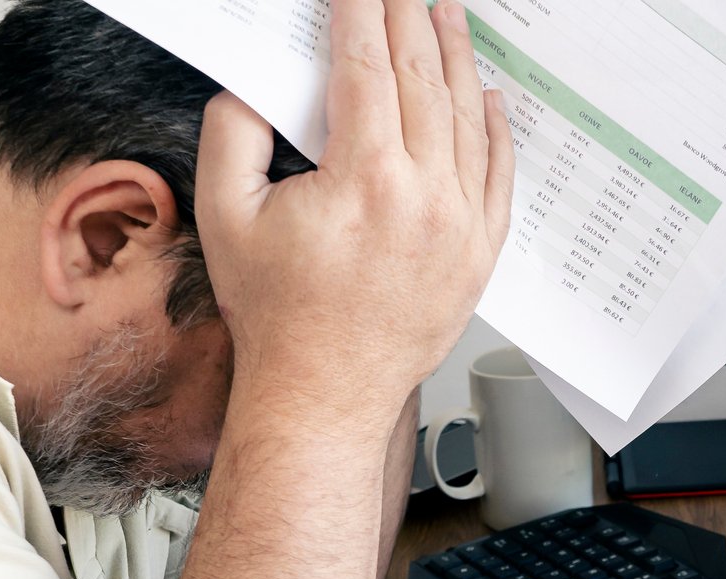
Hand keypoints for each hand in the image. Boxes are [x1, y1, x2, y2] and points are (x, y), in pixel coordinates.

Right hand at [196, 0, 514, 436]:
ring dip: (456, 59)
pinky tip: (488, 98)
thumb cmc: (277, 316)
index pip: (366, 66)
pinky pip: (499, 178)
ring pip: (467, 120)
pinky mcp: (479, 256)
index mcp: (365, 179)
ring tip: (446, 15)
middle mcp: (425, 198)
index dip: (359, 12)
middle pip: (422, 80)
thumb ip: (233, 136)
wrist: (324, 393)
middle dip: (409, 19)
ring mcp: (461, 228)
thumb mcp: (226, 217)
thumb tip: (253, 86)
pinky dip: (496, 132)